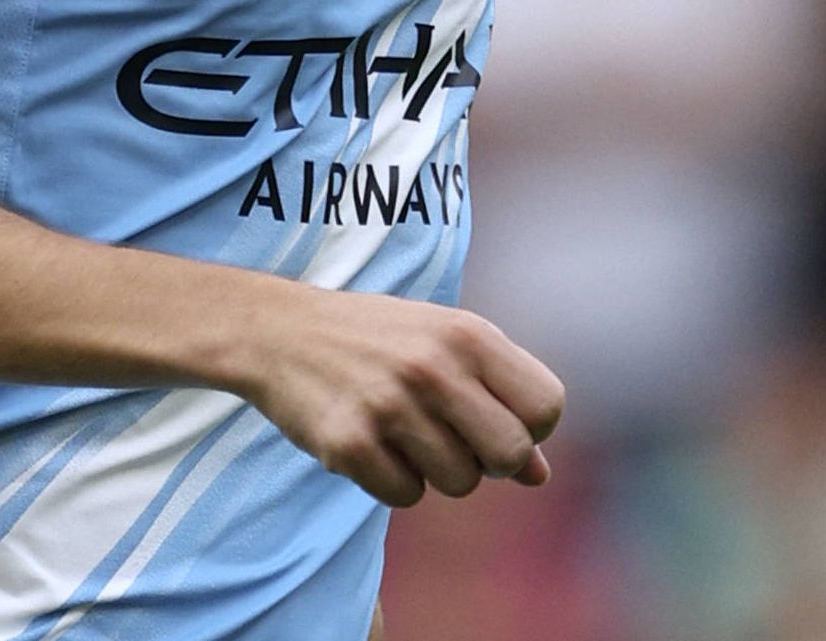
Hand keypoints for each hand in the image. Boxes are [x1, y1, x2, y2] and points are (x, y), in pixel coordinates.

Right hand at [237, 289, 563, 507]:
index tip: (496, 420)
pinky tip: (370, 442)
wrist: (278, 330)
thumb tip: (541, 476)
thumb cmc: (377, 338)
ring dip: (437, 469)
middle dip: (491, 460)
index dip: (531, 427)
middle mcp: (433, 367)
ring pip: (460, 482)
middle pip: (511, 453)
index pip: (547, 406)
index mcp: (467, 333)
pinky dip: (393, 480)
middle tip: (455, 438)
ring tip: (403, 431)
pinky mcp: (349, 444)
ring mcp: (390, 406)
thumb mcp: (444, 345)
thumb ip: (497, 398)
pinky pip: (406, 495)